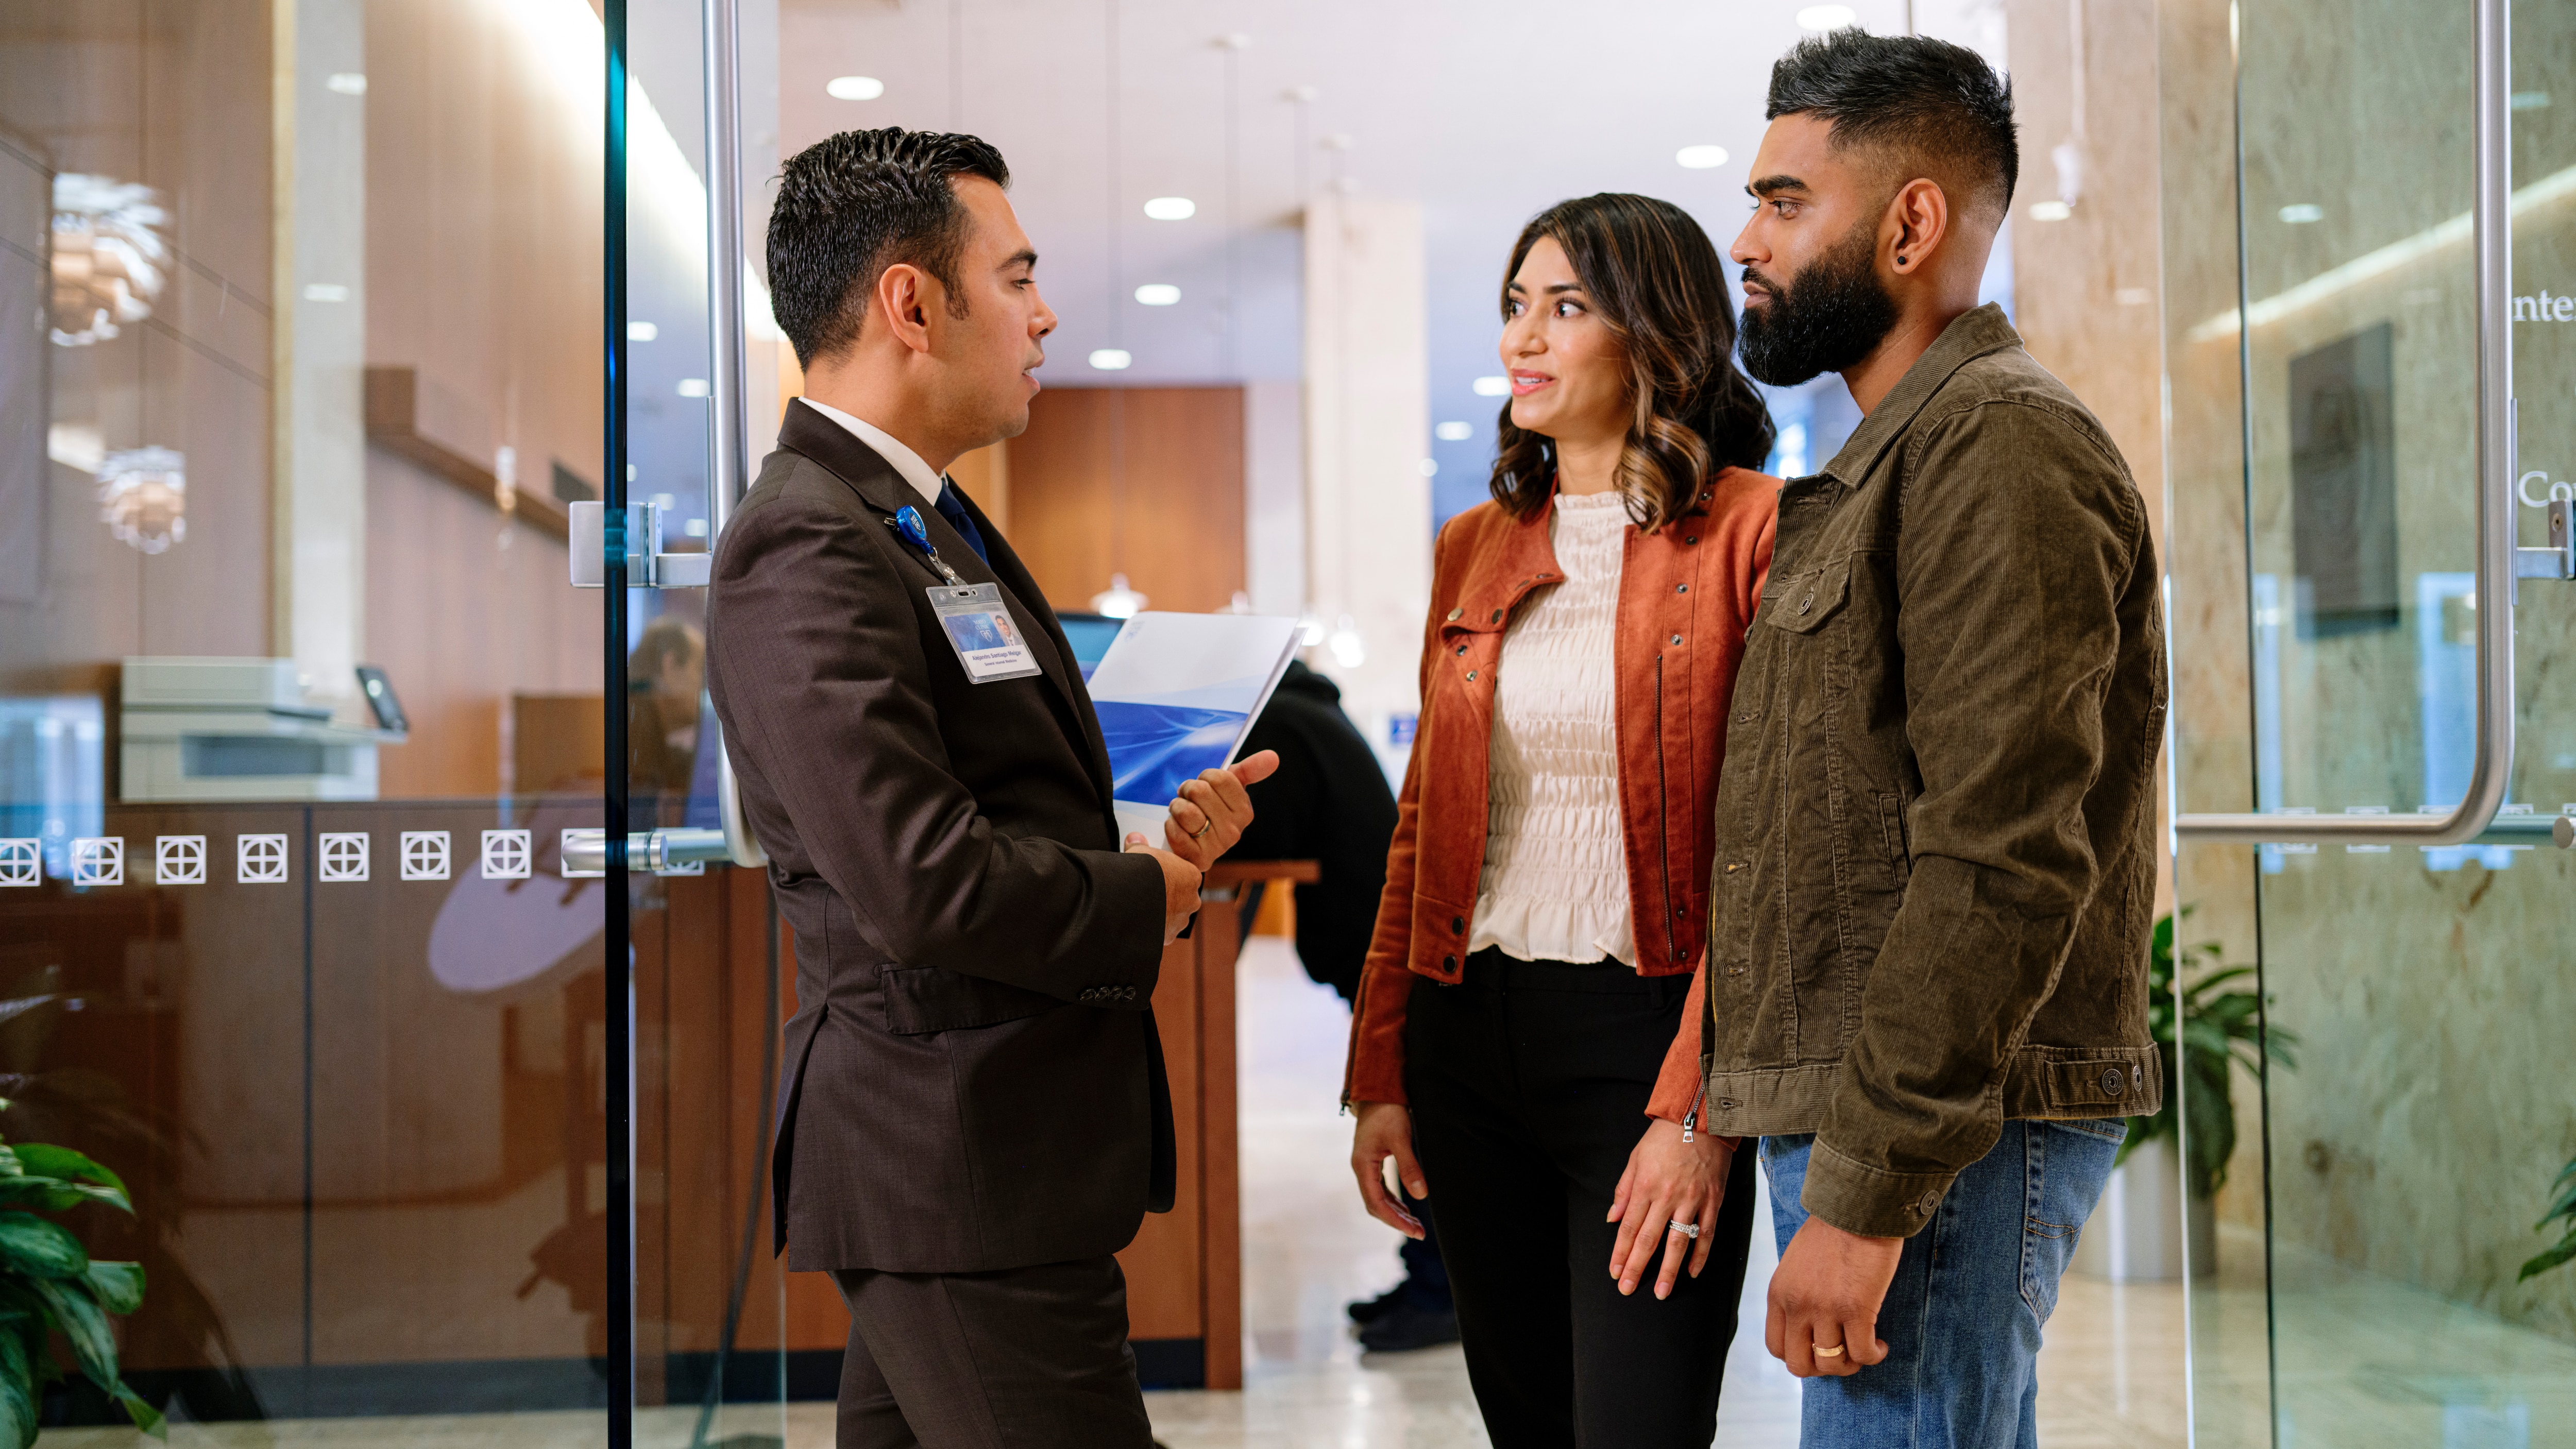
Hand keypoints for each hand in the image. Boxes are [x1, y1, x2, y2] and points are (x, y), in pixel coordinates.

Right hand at [1123, 833, 1201, 943]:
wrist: (1132, 897)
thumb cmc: (1140, 869)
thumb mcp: (1140, 851)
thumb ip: (1140, 845)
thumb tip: (1135, 838)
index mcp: (1192, 876)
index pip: (1185, 874)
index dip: (1170, 874)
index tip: (1157, 874)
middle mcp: (1192, 899)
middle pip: (1182, 897)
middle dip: (1168, 896)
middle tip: (1148, 892)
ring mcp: (1182, 919)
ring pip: (1173, 916)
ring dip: (1162, 913)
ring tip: (1142, 909)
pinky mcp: (1169, 935)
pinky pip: (1162, 931)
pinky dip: (1153, 928)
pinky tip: (1139, 922)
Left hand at [1162, 750, 1280, 870]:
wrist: (1192, 845)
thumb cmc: (1210, 811)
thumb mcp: (1229, 789)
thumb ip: (1249, 770)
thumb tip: (1273, 756)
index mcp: (1245, 811)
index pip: (1218, 777)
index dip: (1205, 777)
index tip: (1205, 786)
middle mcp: (1234, 831)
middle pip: (1199, 791)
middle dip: (1187, 791)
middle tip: (1190, 801)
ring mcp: (1217, 848)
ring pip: (1186, 811)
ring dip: (1177, 807)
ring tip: (1182, 815)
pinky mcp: (1196, 859)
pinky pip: (1175, 831)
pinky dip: (1171, 826)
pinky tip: (1179, 830)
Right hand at [1348, 1102, 1427, 1238]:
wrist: (1378, 1090)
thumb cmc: (1388, 1111)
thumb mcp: (1400, 1138)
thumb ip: (1409, 1166)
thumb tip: (1421, 1195)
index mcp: (1363, 1166)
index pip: (1376, 1203)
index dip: (1395, 1220)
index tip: (1414, 1230)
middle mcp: (1361, 1168)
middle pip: (1376, 1205)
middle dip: (1396, 1220)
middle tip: (1419, 1232)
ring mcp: (1366, 1165)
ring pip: (1378, 1198)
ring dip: (1395, 1212)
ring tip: (1415, 1224)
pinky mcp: (1373, 1161)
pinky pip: (1381, 1188)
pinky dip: (1393, 1200)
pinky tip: (1406, 1206)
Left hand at [1607, 1120, 1732, 1299]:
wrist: (1701, 1118)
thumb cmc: (1665, 1137)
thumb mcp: (1635, 1158)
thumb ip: (1623, 1190)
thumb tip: (1612, 1218)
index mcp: (1645, 1186)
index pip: (1628, 1227)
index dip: (1620, 1252)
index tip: (1615, 1272)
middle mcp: (1667, 1196)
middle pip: (1649, 1239)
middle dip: (1637, 1267)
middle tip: (1629, 1289)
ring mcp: (1692, 1200)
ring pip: (1678, 1242)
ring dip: (1669, 1270)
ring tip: (1662, 1292)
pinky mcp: (1713, 1200)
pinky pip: (1707, 1234)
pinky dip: (1700, 1255)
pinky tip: (1692, 1271)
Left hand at [1765, 1214, 1901, 1377]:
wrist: (1858, 1208)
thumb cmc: (1833, 1231)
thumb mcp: (1797, 1264)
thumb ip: (1796, 1294)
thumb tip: (1809, 1326)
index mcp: (1779, 1294)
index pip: (1776, 1347)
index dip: (1800, 1356)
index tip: (1819, 1349)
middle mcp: (1797, 1306)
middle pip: (1800, 1365)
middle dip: (1823, 1368)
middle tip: (1843, 1354)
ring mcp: (1825, 1310)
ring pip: (1832, 1364)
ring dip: (1851, 1364)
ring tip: (1865, 1348)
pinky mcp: (1857, 1310)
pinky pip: (1863, 1353)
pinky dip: (1874, 1355)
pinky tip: (1881, 1344)